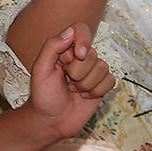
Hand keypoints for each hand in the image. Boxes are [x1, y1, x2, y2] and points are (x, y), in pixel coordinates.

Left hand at [23, 23, 113, 141]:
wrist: (52, 121)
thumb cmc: (43, 94)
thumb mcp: (40, 68)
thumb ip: (52, 47)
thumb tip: (70, 32)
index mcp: (63, 49)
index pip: (80, 30)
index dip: (83, 40)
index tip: (78, 54)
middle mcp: (79, 57)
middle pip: (91, 53)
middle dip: (78, 71)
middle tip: (66, 81)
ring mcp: (92, 71)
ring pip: (102, 67)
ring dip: (86, 83)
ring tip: (73, 90)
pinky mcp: (102, 85)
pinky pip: (110, 80)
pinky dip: (97, 91)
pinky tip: (84, 96)